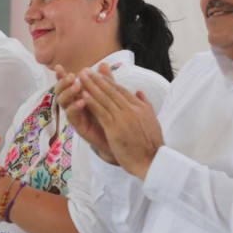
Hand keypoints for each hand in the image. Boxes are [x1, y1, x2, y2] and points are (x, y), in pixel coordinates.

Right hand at [54, 64, 116, 163]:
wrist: (119, 139)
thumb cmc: (112, 117)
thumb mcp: (109, 96)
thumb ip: (106, 82)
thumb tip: (103, 64)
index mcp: (78, 96)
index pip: (67, 84)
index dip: (61, 76)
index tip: (59, 67)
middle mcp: (73, 104)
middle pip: (60, 91)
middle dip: (63, 83)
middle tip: (71, 76)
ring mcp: (75, 115)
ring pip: (63, 102)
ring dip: (68, 92)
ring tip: (77, 86)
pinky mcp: (78, 126)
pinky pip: (72, 115)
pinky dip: (75, 107)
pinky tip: (82, 101)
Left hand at [79, 63, 163, 178]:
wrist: (151, 161)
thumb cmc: (151, 144)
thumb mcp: (152, 120)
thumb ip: (145, 104)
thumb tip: (139, 91)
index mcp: (140, 107)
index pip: (121, 90)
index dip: (108, 82)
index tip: (98, 74)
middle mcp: (132, 110)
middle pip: (111, 91)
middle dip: (97, 80)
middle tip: (85, 71)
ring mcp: (123, 118)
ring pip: (104, 99)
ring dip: (91, 87)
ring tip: (81, 78)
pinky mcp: (115, 129)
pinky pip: (101, 112)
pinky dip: (92, 102)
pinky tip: (83, 95)